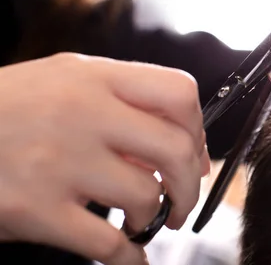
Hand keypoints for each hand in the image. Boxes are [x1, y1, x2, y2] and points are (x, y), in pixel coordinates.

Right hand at [0, 53, 209, 264]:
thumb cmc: (6, 109)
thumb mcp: (63, 84)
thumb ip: (121, 104)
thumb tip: (177, 146)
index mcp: (92, 78)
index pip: (177, 93)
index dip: (197, 128)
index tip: (194, 153)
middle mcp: (82, 113)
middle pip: (175, 148)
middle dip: (190, 185)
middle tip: (182, 201)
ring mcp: (59, 161)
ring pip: (145, 196)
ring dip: (154, 218)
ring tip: (142, 220)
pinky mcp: (35, 209)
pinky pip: (106, 243)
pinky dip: (130, 259)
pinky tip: (131, 258)